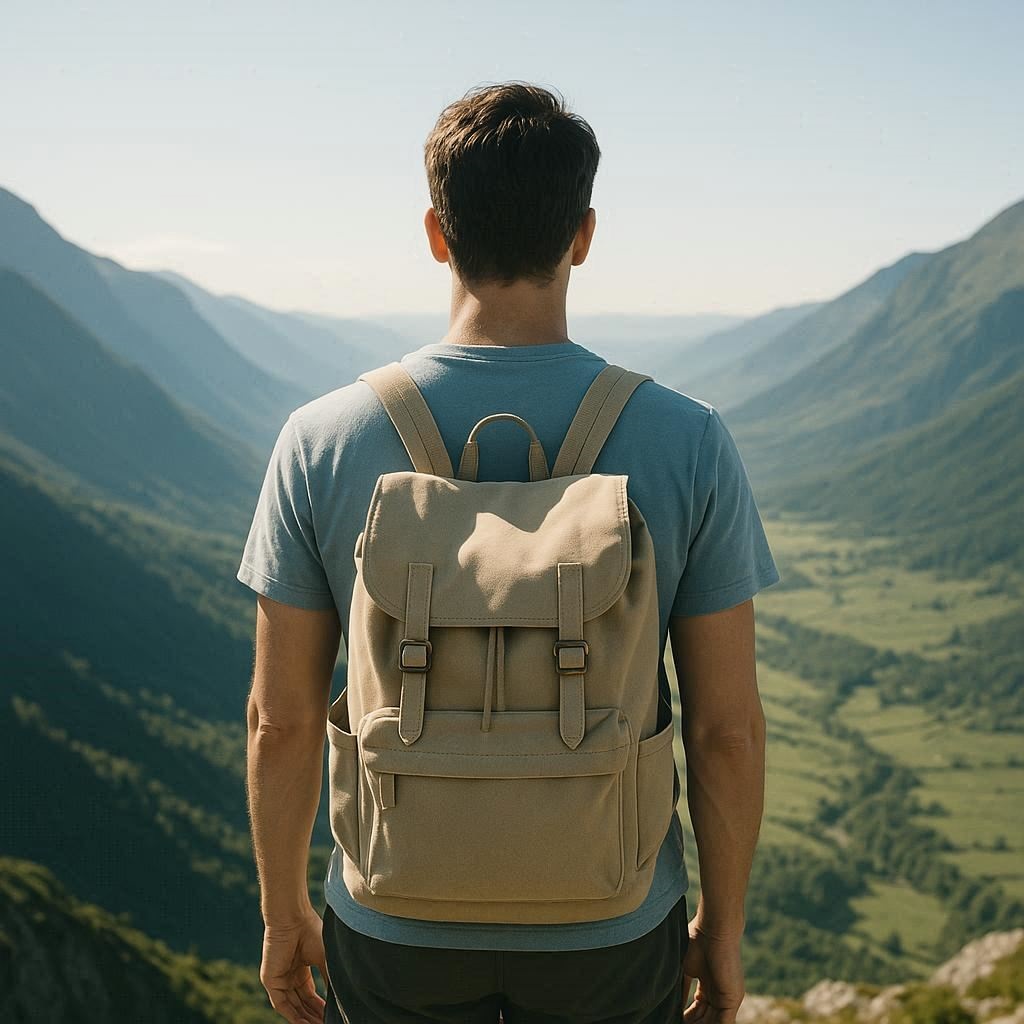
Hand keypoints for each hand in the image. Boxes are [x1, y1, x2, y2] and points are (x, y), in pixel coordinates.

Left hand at [260, 906, 329, 1022]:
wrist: (293, 918)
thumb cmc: (311, 931)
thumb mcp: (325, 958)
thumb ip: (329, 978)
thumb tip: (339, 997)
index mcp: (301, 968)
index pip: (310, 993)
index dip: (320, 1006)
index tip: (332, 1015)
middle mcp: (290, 975)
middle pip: (302, 1002)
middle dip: (314, 1015)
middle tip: (327, 1023)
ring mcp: (280, 979)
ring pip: (293, 1006)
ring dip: (305, 1019)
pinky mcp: (270, 981)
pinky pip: (282, 1004)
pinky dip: (293, 1016)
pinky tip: (305, 1023)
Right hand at [681, 921, 744, 1022]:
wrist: (713, 929)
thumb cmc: (697, 941)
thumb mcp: (685, 969)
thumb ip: (682, 989)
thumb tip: (672, 1004)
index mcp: (709, 985)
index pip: (698, 1008)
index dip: (686, 1016)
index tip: (673, 1018)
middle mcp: (719, 993)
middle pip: (704, 1017)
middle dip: (691, 1022)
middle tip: (674, 1022)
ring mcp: (726, 997)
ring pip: (712, 1021)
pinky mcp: (732, 1000)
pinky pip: (723, 1023)